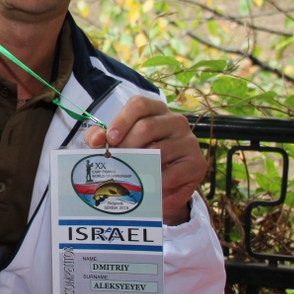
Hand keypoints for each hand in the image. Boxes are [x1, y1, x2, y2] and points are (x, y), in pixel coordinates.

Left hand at [83, 96, 205, 224]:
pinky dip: (156, 183)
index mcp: (156, 111)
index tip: (110, 139)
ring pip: (159, 151)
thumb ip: (102, 137)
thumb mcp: (119, 143)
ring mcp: (189, 141)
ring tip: (128, 176)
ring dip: (140, 166)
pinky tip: (148, 188)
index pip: (139, 105)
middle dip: (127, 146)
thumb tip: (96, 139)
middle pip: (147, 127)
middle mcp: (176, 122)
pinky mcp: (197, 163)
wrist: (167, 182)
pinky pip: (172, 174)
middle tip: (116, 161)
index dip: (122, 120)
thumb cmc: (140, 155)